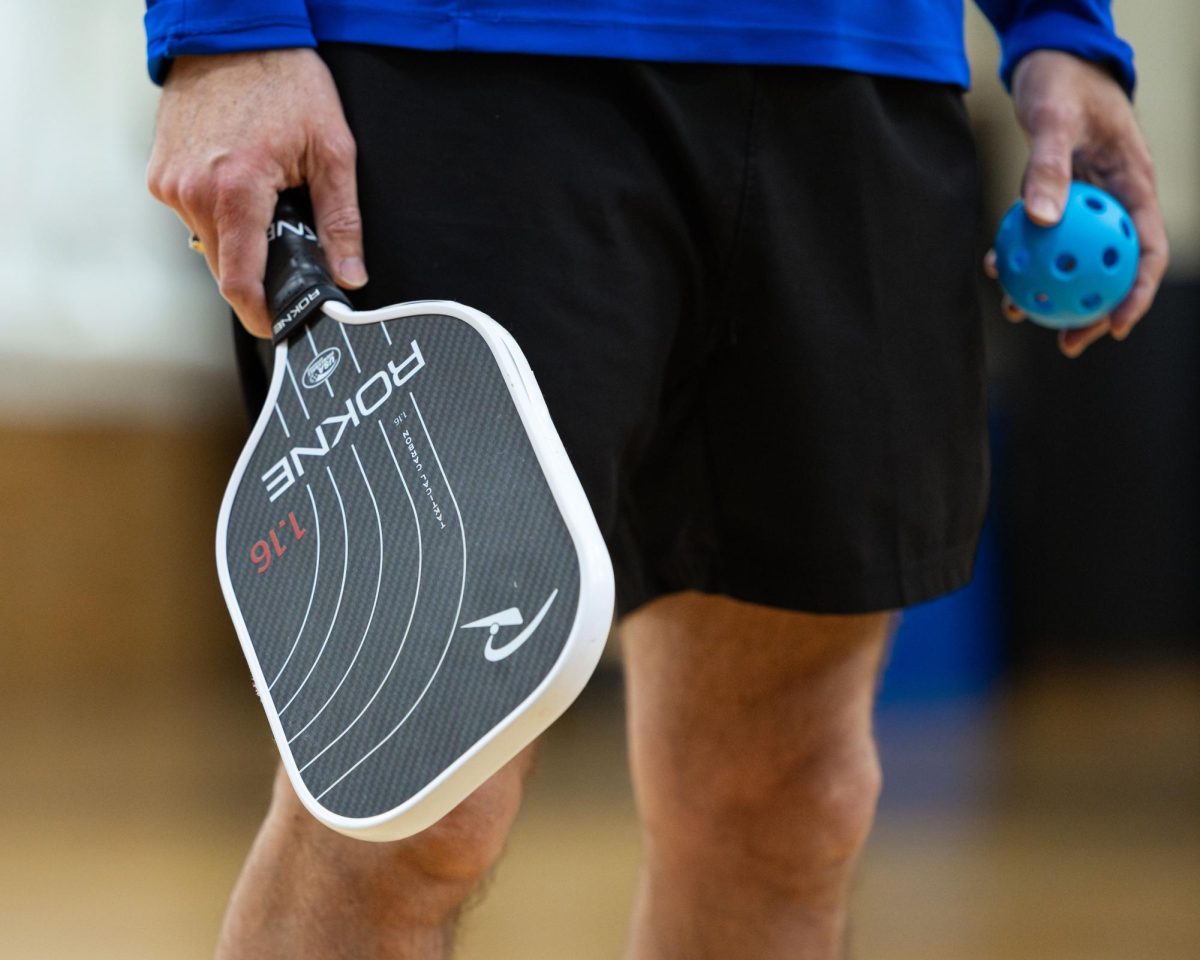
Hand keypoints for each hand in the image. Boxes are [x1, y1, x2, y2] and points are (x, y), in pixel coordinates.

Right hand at [147, 49, 365, 337]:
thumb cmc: (285, 82)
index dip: (262, 314)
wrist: (232, 32)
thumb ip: (342, 221)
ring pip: (210, 245)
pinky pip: (194, 218)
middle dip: (259, 276)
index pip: (241, 282)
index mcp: (236, 192)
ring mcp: (170, 184)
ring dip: (241, 243)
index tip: (279, 328)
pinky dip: (221, 217)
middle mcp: (193, 193)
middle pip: (226, 270)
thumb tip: (350, 276)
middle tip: (293, 260)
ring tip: (270, 209)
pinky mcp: (160, 174)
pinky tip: (243, 190)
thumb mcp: (332, 150)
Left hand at [984, 50, 1167, 357]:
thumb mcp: (1056, 121)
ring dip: (1053, 292)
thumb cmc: (1063, 85)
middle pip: (1112, 267)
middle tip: (1068, 344)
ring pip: (1076, 259)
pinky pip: (1044, 236)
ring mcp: (1087, 202)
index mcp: (1134, 184)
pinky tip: (996, 273)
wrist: (1051, 61)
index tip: (1115, 326)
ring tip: (1022, 318)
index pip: (1147, 249)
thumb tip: (1040, 221)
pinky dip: (1023, 256)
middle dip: (1094, 310)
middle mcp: (1114, 199)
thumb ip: (1049, 168)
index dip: (1136, 293)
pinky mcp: (1058, 197)